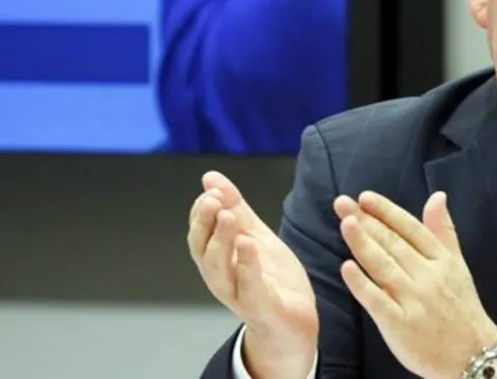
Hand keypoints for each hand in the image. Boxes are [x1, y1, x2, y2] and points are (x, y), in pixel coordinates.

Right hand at [188, 171, 317, 377]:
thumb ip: (237, 209)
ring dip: (222, 241)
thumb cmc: (270, 279)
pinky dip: (247, 265)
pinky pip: (248, 286)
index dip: (202, 211)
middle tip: (215, 199)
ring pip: (219, 269)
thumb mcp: (255, 236)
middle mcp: (220, 278)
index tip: (213, 189)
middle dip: (205, 223)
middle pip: (202, 250)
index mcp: (217, 259)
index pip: (199, 233)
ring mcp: (238, 294)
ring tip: (229, 216)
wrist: (294, 322)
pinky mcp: (259, 307)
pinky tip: (249, 244)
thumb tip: (210, 178)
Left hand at [335, 191, 496, 378]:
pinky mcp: (401, 325)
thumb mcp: (458, 266)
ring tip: (346, 223)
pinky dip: (363, 285)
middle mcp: (428, 277)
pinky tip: (348, 268)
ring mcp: (414, 301)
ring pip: (384, 267)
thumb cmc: (462, 309)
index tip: (365, 197)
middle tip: (342, 203)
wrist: (473, 354)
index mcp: (441, 261)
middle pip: (394, 244)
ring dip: (363, 244)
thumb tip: (437, 197)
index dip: (387, 211)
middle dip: (367, 221)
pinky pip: (379, 301)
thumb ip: (444, 231)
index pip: (411, 229)